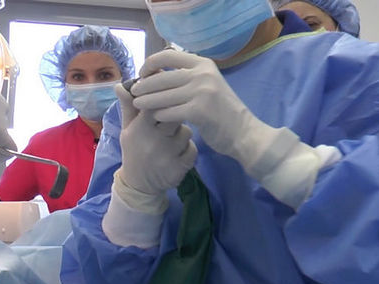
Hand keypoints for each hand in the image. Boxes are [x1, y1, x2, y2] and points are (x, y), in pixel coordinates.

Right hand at [115, 82, 197, 207]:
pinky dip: (189, 149)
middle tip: (173, 117)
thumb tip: (121, 85)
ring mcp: (167, 156)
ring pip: (186, 132)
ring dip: (183, 133)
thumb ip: (128, 107)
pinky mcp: (179, 168)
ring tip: (173, 139)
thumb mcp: (128, 130)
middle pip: (174, 115)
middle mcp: (153, 141)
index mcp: (139, 129)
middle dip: (176, 114)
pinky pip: (192, 149)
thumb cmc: (134, 151)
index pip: (155, 104)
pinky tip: (179, 152)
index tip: (168, 97)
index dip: (164, 98)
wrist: (139, 186)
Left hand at [129, 50, 328, 209]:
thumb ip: (187, 79)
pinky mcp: (199, 110)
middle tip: (134, 93)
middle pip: (161, 76)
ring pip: (163, 95)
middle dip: (144, 85)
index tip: (143, 74)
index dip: (150, 63)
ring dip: (146, 101)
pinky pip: (170, 111)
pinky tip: (154, 119)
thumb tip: (156, 73)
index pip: (167, 55)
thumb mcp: (208, 86)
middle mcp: (202, 74)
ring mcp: (201, 91)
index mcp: (203, 64)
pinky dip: (159, 115)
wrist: (244, 132)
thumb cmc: (223, 112)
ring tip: (137, 105)